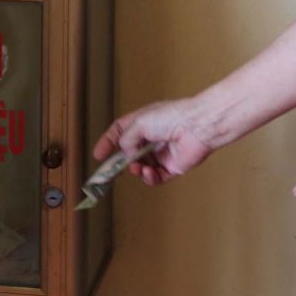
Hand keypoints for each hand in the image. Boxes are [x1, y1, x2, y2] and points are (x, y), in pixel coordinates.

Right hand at [92, 97, 217, 187]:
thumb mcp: (139, 123)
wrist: (197, 127)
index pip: (120, 132)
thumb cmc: (171, 117)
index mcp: (143, 122)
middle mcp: (152, 138)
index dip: (108, 142)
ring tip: (138, 168)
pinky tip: (149, 172)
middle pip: (130, 153)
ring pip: (142, 167)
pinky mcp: (173, 167)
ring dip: (137, 169)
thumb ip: (126, 140)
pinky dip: (150, 177)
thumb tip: (126, 155)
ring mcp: (162, 153)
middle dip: (122, 162)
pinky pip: (157, 177)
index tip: (98, 155)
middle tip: (113, 171)